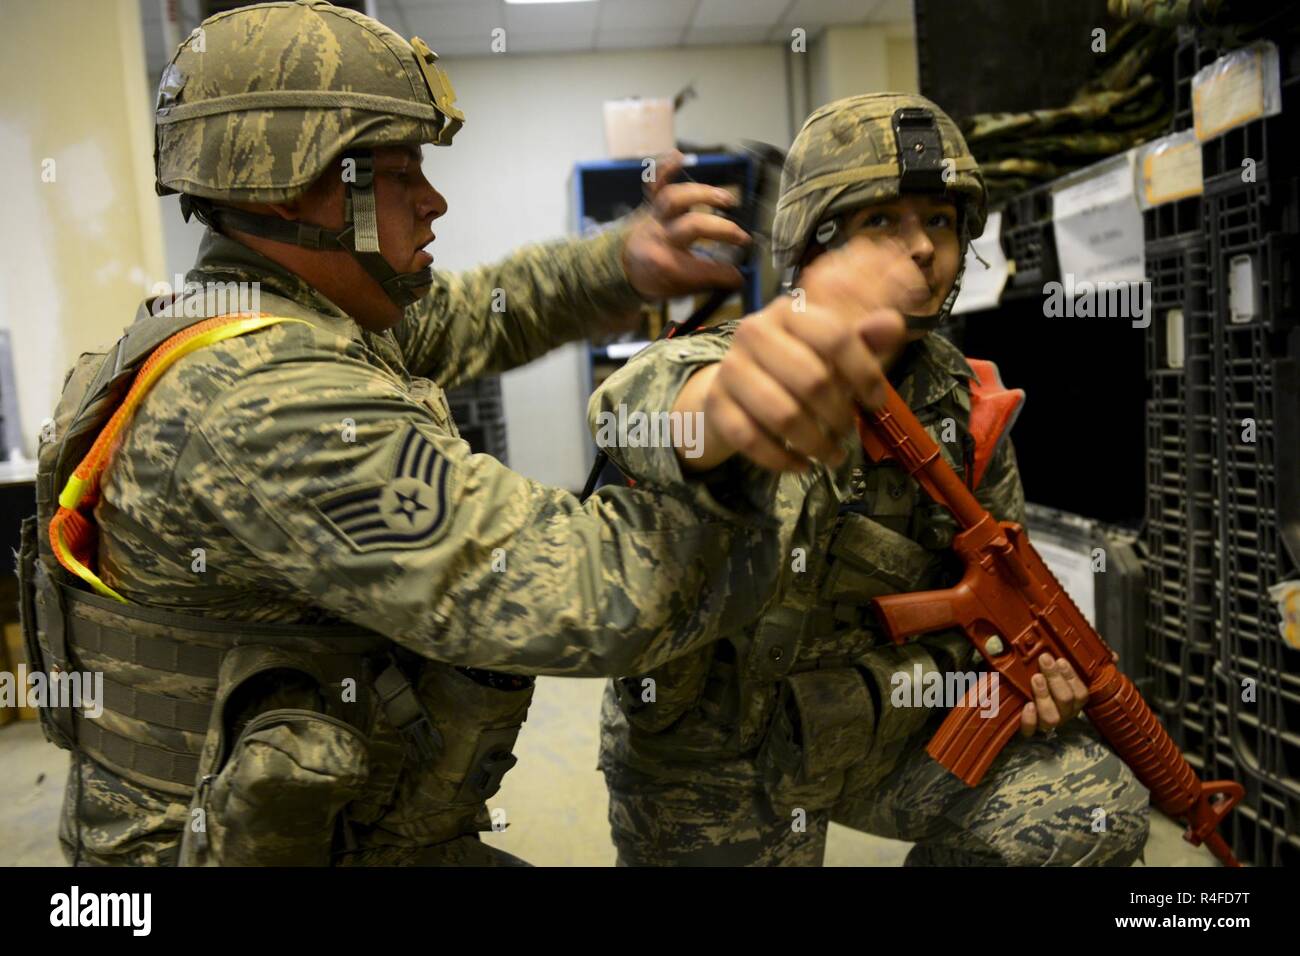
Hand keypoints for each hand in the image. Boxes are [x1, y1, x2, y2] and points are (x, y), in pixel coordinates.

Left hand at [621, 150, 750, 299]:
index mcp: (666, 264)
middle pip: (693, 226)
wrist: (620, 266)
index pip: (701, 267)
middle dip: (722, 230)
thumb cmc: (654, 279)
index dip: (724, 274)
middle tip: (743, 238)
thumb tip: (737, 278)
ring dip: (703, 194)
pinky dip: (664, 168)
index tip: (739, 276)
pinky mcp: (650, 204)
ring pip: (675, 199)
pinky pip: (653, 183)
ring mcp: (653, 217)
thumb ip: (707, 282)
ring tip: (727, 200)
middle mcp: (659, 237)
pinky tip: (679, 156)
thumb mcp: (678, 290)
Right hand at [675, 238, 920, 471]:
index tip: (876, 402)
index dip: (865, 372)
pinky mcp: (716, 405)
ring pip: (783, 415)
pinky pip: (752, 440)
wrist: (734, 388)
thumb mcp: (832, 350)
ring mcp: (730, 368)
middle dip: (839, 415)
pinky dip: (782, 460)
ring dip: (815, 443)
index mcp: (789, 311)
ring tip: (832, 455)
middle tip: (849, 432)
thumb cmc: (795, 366)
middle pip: (812, 380)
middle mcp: (754, 332)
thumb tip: (893, 325)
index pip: (835, 336)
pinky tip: (801, 466)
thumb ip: (864, 339)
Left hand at [1019, 653, 1089, 738]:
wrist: (1013, 691)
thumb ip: (1086, 660)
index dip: (1072, 678)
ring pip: (1052, 718)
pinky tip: (1027, 706)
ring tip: (1036, 678)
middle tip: (1045, 661)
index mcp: (1072, 701)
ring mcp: (1044, 722)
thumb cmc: (1041, 675)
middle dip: (1056, 680)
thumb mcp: (1061, 664)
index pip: (1080, 693)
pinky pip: (1030, 731)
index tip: (1061, 661)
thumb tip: (1113, 657)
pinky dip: (1029, 720)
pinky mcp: (1027, 728)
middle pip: (1066, 702)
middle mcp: (1061, 713)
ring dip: (1045, 696)